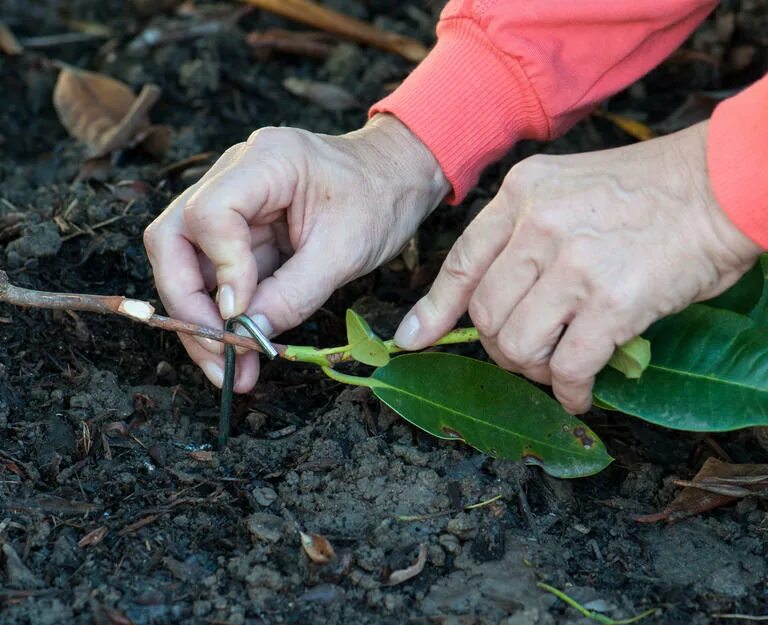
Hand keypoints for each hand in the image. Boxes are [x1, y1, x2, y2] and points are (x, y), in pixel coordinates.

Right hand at [145, 115, 447, 390]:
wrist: (397, 177)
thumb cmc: (380, 199)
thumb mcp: (346, 251)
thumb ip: (294, 294)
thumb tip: (248, 336)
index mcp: (266, 162)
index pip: (208, 214)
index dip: (220, 269)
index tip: (241, 313)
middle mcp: (235, 175)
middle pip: (174, 240)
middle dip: (189, 305)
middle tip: (219, 355)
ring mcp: (234, 203)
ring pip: (187, 263)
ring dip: (202, 319)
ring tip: (231, 369)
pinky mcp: (242, 230)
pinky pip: (216, 274)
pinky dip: (225, 315)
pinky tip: (241, 349)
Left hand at [394, 121, 761, 413]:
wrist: (723, 184)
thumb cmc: (649, 191)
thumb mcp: (568, 188)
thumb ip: (524, 234)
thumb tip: (495, 298)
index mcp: (522, 193)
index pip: (462, 262)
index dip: (434, 309)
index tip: (413, 340)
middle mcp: (539, 225)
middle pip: (487, 313)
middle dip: (499, 347)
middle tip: (526, 356)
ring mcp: (574, 263)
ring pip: (519, 345)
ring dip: (534, 371)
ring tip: (557, 370)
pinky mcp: (612, 302)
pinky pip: (569, 367)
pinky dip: (571, 391)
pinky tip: (582, 393)